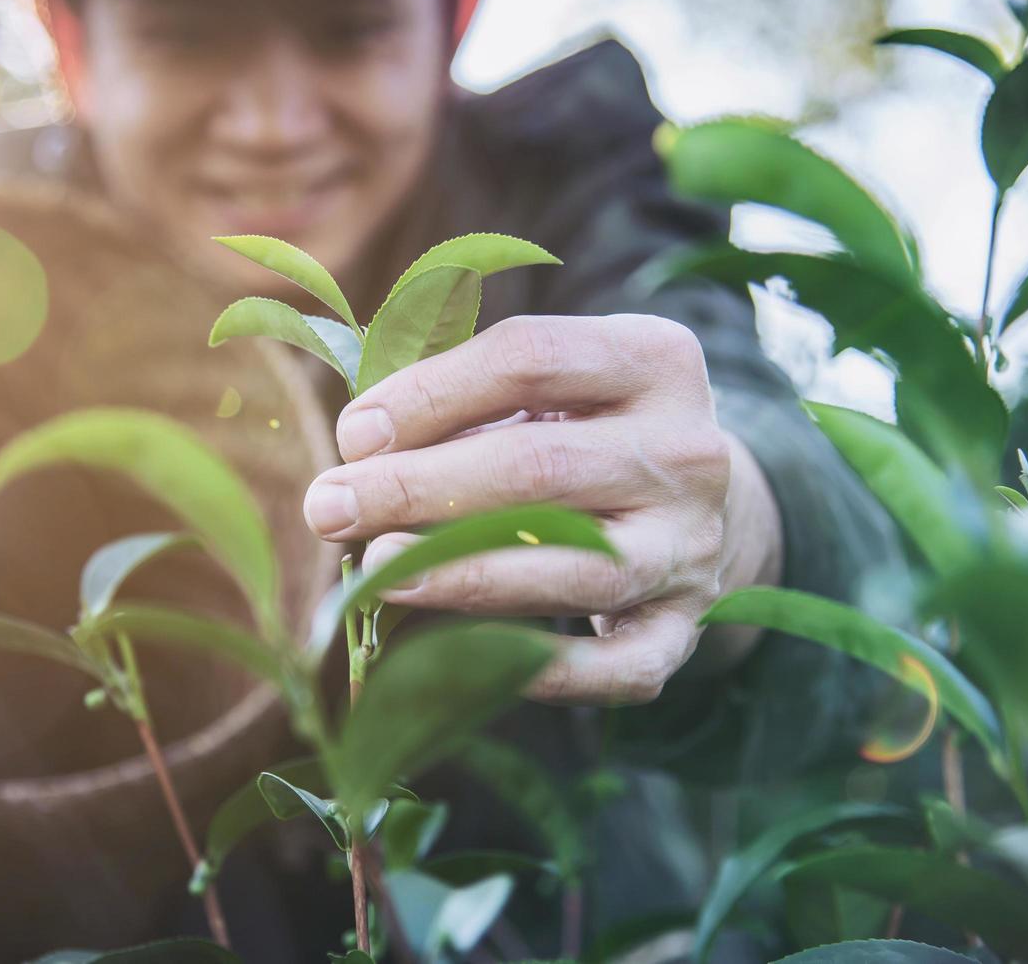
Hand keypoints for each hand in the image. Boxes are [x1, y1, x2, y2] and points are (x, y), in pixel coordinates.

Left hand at [302, 314, 783, 704]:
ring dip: (461, 573)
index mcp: (654, 360)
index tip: (353, 433)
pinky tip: (460, 658)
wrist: (699, 509)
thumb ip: (462, 400)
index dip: (430, 394)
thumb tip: (360, 448)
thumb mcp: (545, 387)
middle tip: (328, 506)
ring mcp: (692, 546)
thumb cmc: (582, 432)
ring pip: (574, 568)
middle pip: (541, 466)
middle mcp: (688, 451)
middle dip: (419, 488)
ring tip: (374, 570)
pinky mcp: (685, 628)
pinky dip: (539, 669)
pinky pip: (614, 667)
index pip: (531, 357)